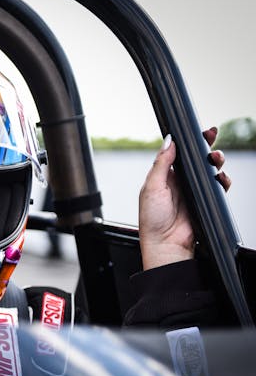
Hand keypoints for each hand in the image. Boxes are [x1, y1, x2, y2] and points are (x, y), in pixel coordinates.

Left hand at [138, 127, 230, 269]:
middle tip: (212, 137)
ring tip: (215, 159)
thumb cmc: (152, 219)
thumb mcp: (152, 187)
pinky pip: (219, 187)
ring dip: (215, 161)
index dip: (188, 142)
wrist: (166, 244)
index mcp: (163, 176)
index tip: (197, 131)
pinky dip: (223, 180)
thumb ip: (161, 164)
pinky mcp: (205, 201)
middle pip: (197, 158)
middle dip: (206, 146)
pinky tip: (221, 178)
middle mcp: (179, 181)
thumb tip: (169, 141)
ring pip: (209, 170)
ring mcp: (193, 191)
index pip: (178, 153)